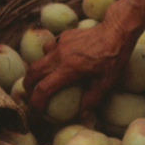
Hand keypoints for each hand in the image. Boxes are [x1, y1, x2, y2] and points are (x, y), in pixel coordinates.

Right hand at [24, 0, 144, 115]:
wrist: (116, 29)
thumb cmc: (114, 58)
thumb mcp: (106, 83)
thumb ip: (92, 100)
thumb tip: (82, 115)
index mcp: (69, 69)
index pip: (43, 89)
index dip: (36, 102)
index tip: (37, 111)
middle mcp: (60, 55)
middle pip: (33, 72)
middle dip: (28, 87)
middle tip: (31, 96)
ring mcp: (60, 44)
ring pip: (39, 59)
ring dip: (36, 72)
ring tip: (39, 81)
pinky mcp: (64, 36)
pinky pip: (48, 48)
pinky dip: (47, 58)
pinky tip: (55, 63)